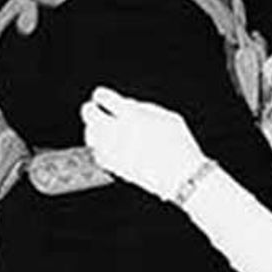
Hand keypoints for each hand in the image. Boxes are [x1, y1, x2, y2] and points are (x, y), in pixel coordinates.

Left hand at [79, 86, 209, 201]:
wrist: (182, 175)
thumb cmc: (179, 144)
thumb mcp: (167, 117)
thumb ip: (143, 107)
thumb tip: (126, 104)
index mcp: (131, 114)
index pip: (103, 97)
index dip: (101, 96)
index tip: (101, 97)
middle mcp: (118, 130)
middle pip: (89, 114)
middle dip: (90, 110)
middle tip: (92, 110)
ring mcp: (114, 150)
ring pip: (90, 135)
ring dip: (92, 129)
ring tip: (97, 128)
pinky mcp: (113, 166)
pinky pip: (96, 154)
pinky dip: (98, 149)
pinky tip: (103, 146)